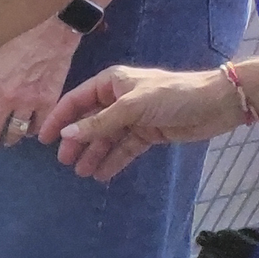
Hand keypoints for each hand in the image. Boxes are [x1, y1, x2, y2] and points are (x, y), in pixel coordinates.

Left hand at [0, 17, 77, 148]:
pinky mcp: (49, 102)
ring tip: (9, 141)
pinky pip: (39, 125)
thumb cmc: (18, 40)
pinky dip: (34, 130)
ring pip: (17, 131)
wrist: (49, 35)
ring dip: (11, 139)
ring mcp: (28, 103)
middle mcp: (6, 98)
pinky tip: (31, 131)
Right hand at [51, 62, 250, 182]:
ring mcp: (133, 118)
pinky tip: (103, 174)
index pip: (76, 101)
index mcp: (110, 84)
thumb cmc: (171, 96)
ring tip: (83, 173)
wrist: (215, 104)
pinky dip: (114, 160)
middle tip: (65, 162)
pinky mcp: (148, 133)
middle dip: (77, 142)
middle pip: (90, 122)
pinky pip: (125, 148)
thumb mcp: (132, 107)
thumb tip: (65, 135)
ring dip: (95, 154)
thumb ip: (99, 123)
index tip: (43, 140)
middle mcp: (118, 100)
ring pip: (107, 138)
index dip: (58, 119)